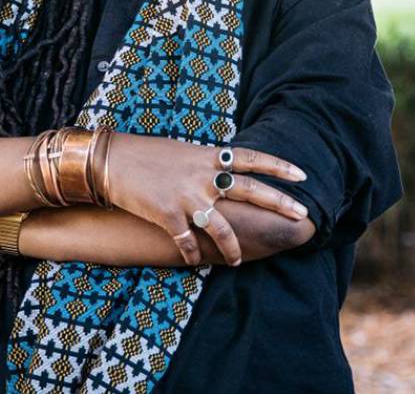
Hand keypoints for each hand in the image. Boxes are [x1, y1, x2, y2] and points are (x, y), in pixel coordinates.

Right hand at [100, 132, 308, 267]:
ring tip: (237, 261)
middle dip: (278, 203)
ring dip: (232, 247)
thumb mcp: (183, 152)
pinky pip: (188, 242)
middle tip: (301, 215)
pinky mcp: (168, 215)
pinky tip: (195, 261)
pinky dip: (193, 254)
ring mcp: (187, 196)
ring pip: (221, 228)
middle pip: (251, 190)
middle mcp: (203, 175)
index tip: (302, 175)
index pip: (252, 158)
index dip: (278, 166)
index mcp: (208, 156)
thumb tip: (225, 171)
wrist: (111, 161)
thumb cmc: (147, 155)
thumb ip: (206, 163)